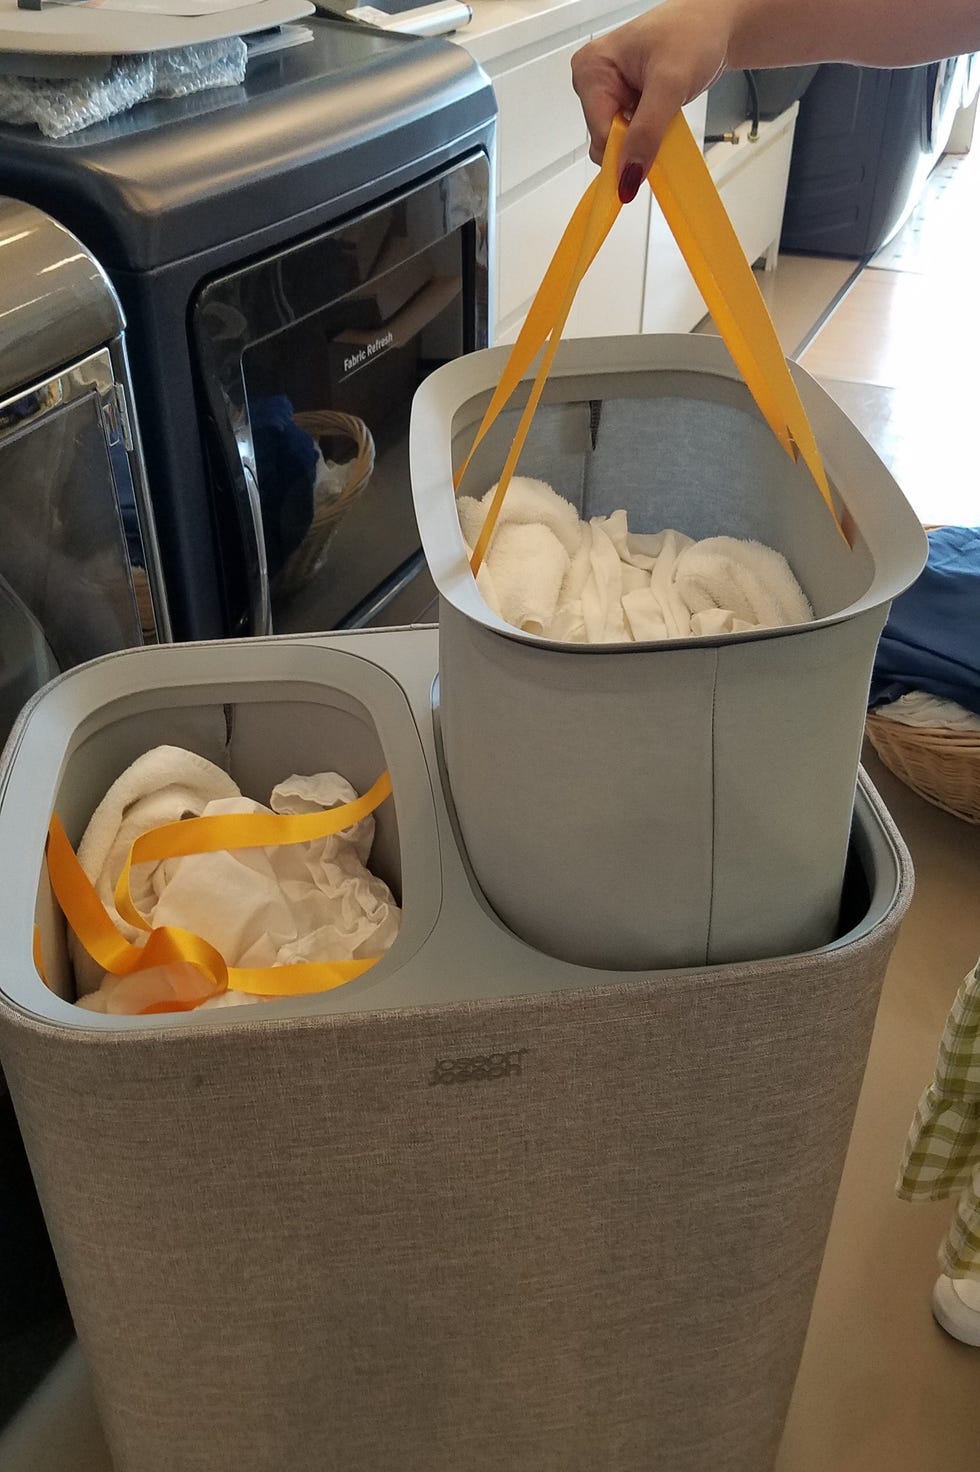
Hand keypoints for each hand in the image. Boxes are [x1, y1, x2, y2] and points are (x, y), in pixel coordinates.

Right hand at [571, 0, 736, 200]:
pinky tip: (662, 119)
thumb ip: (647, 132)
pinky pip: (629, 137)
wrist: (716, 25)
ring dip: (643, 141)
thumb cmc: (693, 32)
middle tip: (662, 122)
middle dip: (633, 144)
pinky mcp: (624, 103)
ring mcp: (608, 93)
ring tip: (665, 112)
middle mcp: (593, 81)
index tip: (646, 165)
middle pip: (605, 141)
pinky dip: (648, 138)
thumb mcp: (670, 83)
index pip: (599, 132)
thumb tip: (629, 174)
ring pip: (618, 143)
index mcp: (591, 68)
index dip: (623, 152)